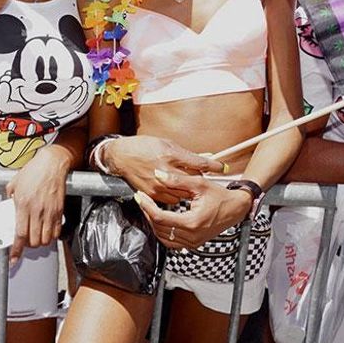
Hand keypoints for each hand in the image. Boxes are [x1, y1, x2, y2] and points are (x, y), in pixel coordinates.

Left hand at [4, 145, 69, 263]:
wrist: (52, 164)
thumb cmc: (34, 171)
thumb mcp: (14, 183)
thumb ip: (9, 197)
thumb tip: (7, 207)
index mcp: (23, 204)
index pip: (19, 234)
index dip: (16, 249)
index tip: (13, 258)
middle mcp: (36, 210)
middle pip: (34, 240)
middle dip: (28, 246)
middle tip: (25, 242)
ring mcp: (49, 212)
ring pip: (46, 239)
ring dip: (40, 242)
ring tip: (35, 237)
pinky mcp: (59, 211)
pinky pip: (56, 231)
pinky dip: (51, 236)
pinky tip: (46, 232)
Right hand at [102, 136, 224, 203]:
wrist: (121, 156)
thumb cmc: (142, 146)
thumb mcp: (165, 143)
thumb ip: (184, 154)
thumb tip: (203, 157)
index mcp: (170, 155)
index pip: (199, 162)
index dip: (213, 165)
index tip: (222, 168)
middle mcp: (165, 170)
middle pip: (193, 180)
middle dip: (199, 179)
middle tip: (201, 178)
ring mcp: (158, 184)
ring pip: (184, 193)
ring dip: (187, 189)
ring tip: (185, 183)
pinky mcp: (152, 194)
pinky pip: (171, 199)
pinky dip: (175, 194)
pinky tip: (174, 189)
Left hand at [135, 180, 252, 249]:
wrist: (236, 208)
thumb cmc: (220, 196)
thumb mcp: (199, 183)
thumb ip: (177, 179)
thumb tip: (158, 174)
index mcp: (192, 222)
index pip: (160, 217)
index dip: (146, 206)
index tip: (140, 196)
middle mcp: (192, 236)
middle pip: (159, 228)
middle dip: (147, 213)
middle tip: (142, 200)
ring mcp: (193, 242)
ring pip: (163, 237)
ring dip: (153, 223)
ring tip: (148, 208)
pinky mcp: (194, 243)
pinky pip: (172, 242)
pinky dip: (162, 232)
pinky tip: (159, 220)